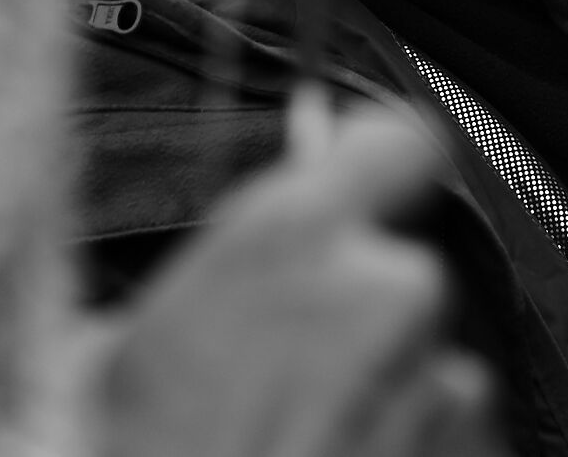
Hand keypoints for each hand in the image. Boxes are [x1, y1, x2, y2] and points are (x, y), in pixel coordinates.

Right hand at [101, 106, 505, 456]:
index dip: (377, 169)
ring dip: (381, 406)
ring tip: (295, 455)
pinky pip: (449, 444)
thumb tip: (225, 293)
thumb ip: (202, 295)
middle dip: (357, 323)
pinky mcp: (464, 456)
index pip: (396, 142)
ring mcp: (435, 390)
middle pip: (404, 274)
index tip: (357, 191)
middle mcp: (384, 297)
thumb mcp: (103, 364)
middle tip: (280, 386)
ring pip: (429, 372)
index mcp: (290, 243)